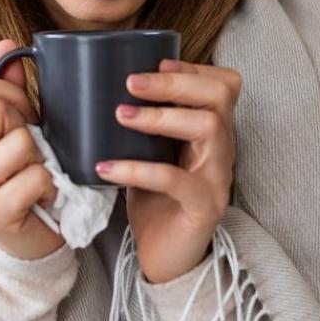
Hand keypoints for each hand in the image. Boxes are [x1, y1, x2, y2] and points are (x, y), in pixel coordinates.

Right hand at [0, 39, 66, 260]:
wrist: (25, 244)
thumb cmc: (19, 180)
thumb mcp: (11, 133)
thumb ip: (8, 91)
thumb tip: (8, 43)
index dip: (12, 96)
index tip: (24, 119)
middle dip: (25, 126)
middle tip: (29, 151)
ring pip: (21, 143)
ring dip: (41, 159)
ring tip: (36, 174)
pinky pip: (35, 176)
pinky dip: (49, 185)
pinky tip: (43, 196)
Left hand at [95, 58, 240, 283]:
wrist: (166, 258)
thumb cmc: (155, 201)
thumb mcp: (150, 152)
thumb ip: (141, 124)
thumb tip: (95, 88)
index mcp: (213, 132)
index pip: (224, 84)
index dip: (193, 67)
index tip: (155, 62)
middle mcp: (223, 149)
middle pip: (220, 96)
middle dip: (175, 81)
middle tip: (132, 83)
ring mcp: (218, 178)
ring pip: (207, 128)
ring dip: (160, 116)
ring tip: (120, 116)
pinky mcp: (204, 207)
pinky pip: (176, 180)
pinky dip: (138, 169)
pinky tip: (105, 168)